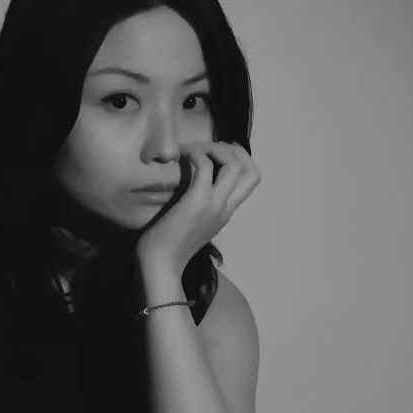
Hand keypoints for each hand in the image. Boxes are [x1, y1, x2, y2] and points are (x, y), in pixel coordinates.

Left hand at [137, 141, 260, 274]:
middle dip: (234, 151)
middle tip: (210, 147)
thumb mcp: (191, 223)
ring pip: (234, 165)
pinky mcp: (197, 201)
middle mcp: (226, 208)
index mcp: (226, 213)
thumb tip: (188, 185)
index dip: (241, 160)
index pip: (251, 181)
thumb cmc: (168, 246)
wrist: (160, 265)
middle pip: (252, 171)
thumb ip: (198, 206)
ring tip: (194, 149)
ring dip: (215, 148)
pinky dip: (196, 153)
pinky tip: (181, 155)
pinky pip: (206, 166)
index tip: (221, 151)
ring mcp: (215, 205)